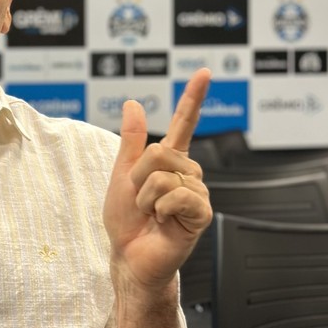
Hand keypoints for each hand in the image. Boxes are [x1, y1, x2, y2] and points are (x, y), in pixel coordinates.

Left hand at [102, 68, 212, 297]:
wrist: (129, 255)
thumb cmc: (127, 220)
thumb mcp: (122, 174)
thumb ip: (131, 140)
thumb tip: (133, 103)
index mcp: (169, 161)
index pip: (184, 123)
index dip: (193, 98)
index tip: (205, 72)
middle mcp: (187, 172)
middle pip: (160, 152)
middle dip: (139, 178)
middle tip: (141, 201)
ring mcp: (197, 192)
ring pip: (165, 175)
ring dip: (146, 197)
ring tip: (151, 214)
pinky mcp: (201, 213)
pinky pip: (178, 195)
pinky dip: (161, 209)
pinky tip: (163, 222)